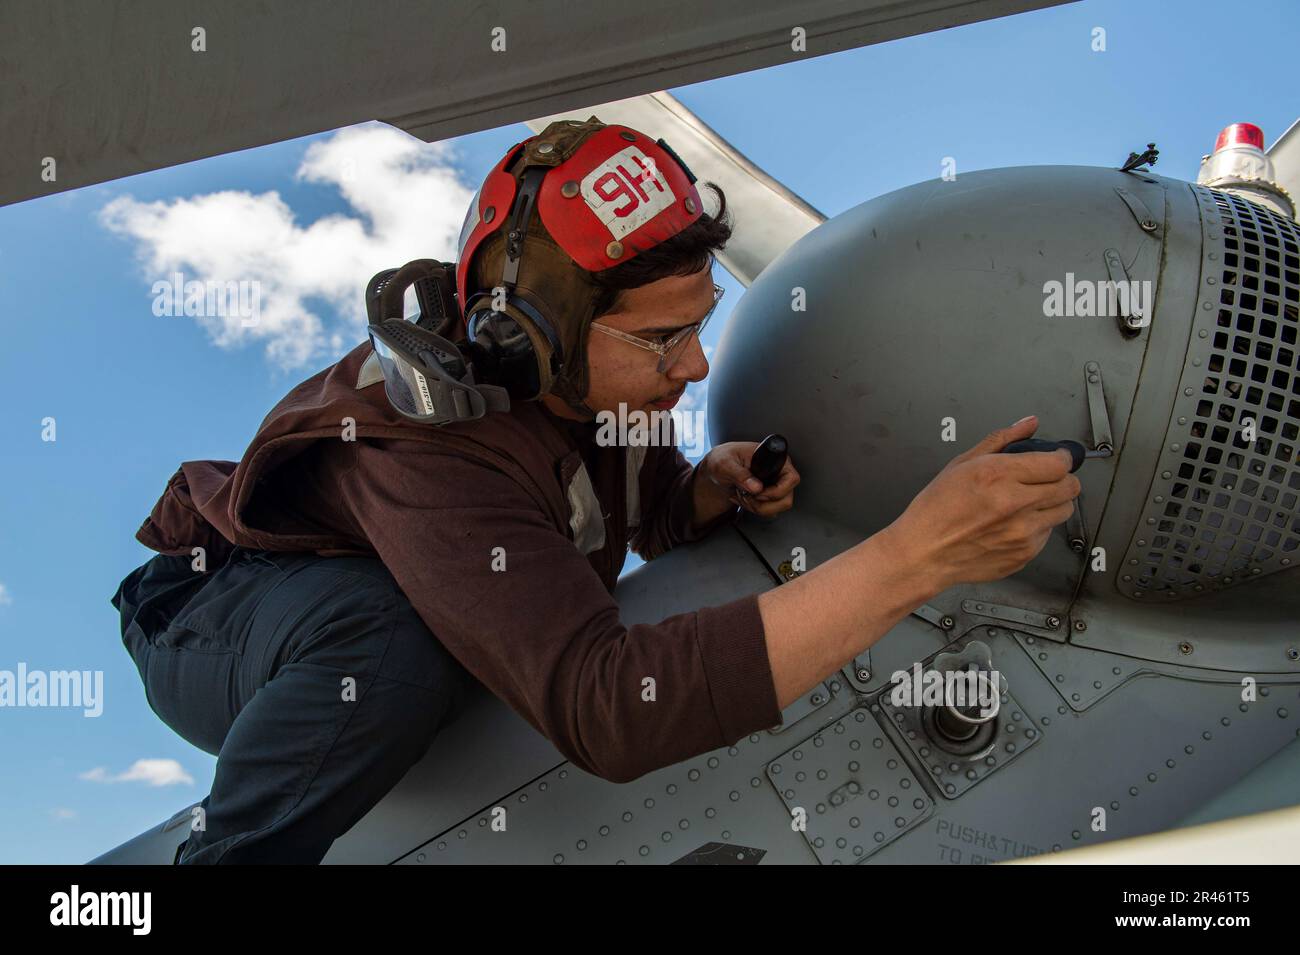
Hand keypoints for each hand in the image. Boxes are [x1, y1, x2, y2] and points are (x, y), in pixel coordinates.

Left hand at [703, 441, 800, 517]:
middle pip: (786, 499)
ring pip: (779, 508)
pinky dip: (755, 509)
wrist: (717, 469)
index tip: (757, 492)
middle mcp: (779, 471)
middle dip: (762, 504)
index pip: (791, 478)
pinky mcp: (770, 495)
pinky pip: (770, 511)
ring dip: (757, 508)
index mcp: (773, 458)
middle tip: (745, 495)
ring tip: (743, 496)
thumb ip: (740, 474)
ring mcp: (776, 485)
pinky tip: (744, 499)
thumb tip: (756, 487)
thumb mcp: (725, 464)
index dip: (776, 491)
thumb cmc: (722, 459)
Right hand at [882, 415, 1080, 591]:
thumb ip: (1001, 440)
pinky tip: (1014, 524)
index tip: (1056, 459)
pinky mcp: (1024, 554)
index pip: (1058, 464)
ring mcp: (1022, 532)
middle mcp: (1014, 504)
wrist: (924, 553)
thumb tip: (1028, 424)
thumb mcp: (962, 464)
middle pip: (1069, 487)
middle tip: (1045, 479)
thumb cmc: (936, 510)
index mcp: (997, 475)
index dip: (1061, 458)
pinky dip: (1037, 526)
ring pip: (1064, 511)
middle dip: (1061, 479)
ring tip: (1028, 502)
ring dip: (1053, 503)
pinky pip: (1048, 534)